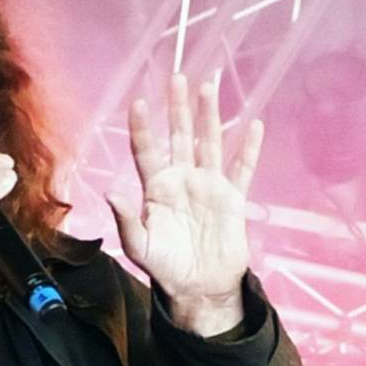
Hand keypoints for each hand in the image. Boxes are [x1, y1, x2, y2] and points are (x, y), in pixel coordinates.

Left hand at [106, 71, 263, 336]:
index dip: (142, 128)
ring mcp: (208, 186)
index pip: (147, 151)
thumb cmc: (165, 268)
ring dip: (209, 115)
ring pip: (209, 142)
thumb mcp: (140, 248)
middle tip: (177, 77)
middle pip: (179, 136)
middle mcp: (182, 180)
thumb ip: (127, 220)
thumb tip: (111, 192)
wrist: (199, 288)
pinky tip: (254, 124)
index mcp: (156, 189)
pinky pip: (242, 168)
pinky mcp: (232, 198)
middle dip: (177, 108)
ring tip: (208, 86)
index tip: (138, 102)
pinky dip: (249, 149)